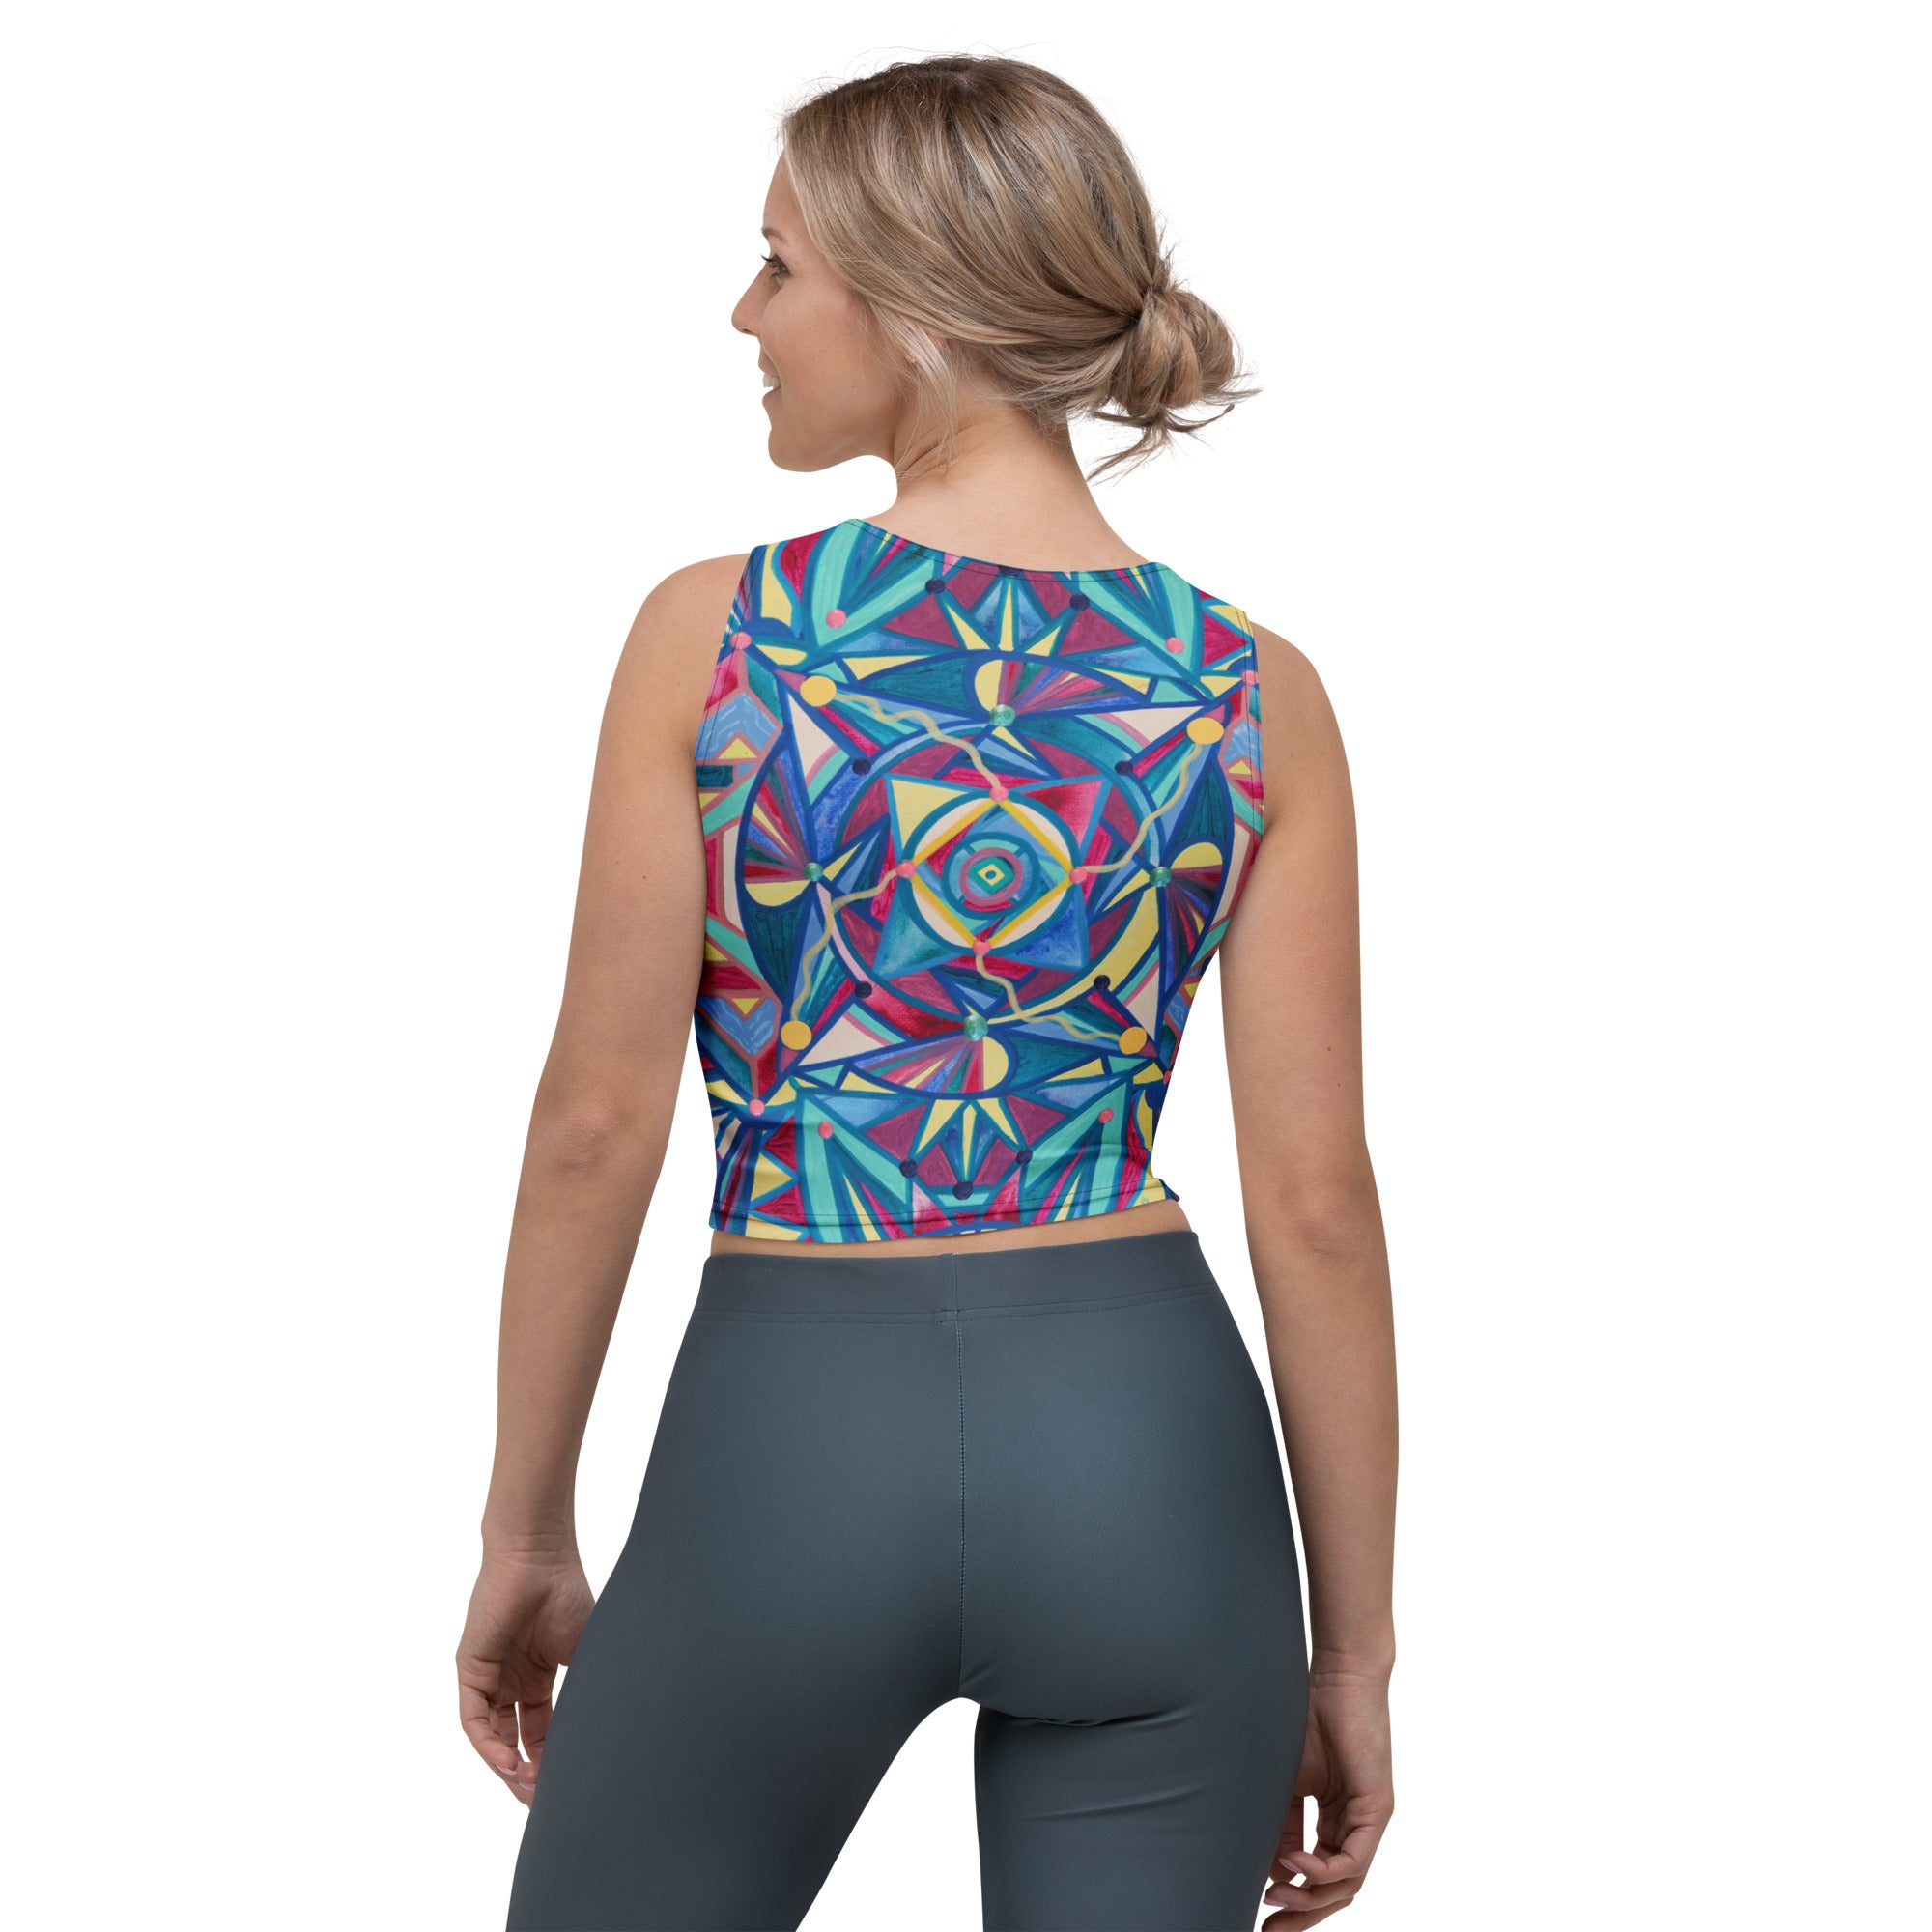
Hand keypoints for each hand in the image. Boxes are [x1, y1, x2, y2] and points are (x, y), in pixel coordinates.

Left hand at [456, 1544, 595, 1804]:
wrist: (540, 1557)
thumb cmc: (568, 1593)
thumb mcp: (588, 1652)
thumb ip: (590, 1690)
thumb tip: (612, 1734)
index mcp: (539, 1675)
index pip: (542, 1732)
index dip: (553, 1761)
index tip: (570, 1786)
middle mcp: (512, 1681)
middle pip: (516, 1741)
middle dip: (530, 1773)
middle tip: (546, 1800)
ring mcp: (490, 1677)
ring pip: (493, 1738)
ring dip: (508, 1768)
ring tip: (531, 1790)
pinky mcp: (470, 1671)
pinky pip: (475, 1720)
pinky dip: (490, 1746)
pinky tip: (511, 1765)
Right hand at [1263, 1662, 1393, 1922]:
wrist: (1340, 1676)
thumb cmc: (1308, 1715)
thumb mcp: (1286, 1779)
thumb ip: (1281, 1822)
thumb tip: (1265, 1866)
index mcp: (1334, 1818)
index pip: (1315, 1873)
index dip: (1290, 1896)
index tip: (1257, 1908)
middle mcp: (1354, 1824)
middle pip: (1333, 1888)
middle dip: (1301, 1914)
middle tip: (1270, 1931)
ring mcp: (1368, 1819)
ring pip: (1347, 1882)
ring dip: (1311, 1898)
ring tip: (1276, 1898)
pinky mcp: (1378, 1809)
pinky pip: (1355, 1858)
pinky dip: (1324, 1869)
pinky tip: (1294, 1863)